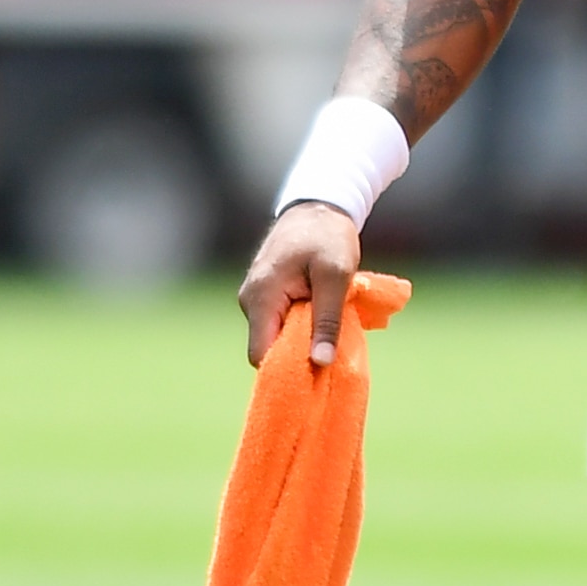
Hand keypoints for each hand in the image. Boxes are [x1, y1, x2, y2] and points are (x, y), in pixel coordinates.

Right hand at [235, 201, 361, 367]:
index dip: (285, 369)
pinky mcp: (268, 296)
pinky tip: (325, 324)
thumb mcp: (336, 277)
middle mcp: (250, 302)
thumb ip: (328, 320)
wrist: (319, 207)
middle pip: (268, 348)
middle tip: (331, 361)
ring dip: (303, 340)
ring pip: (277, 335)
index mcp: (260, 299)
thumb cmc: (328, 237)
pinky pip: (281, 322)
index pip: (261, 353)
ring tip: (332, 338)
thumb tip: (320, 362)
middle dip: (297, 357)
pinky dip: (302, 327)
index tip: (315, 378)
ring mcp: (257, 298)